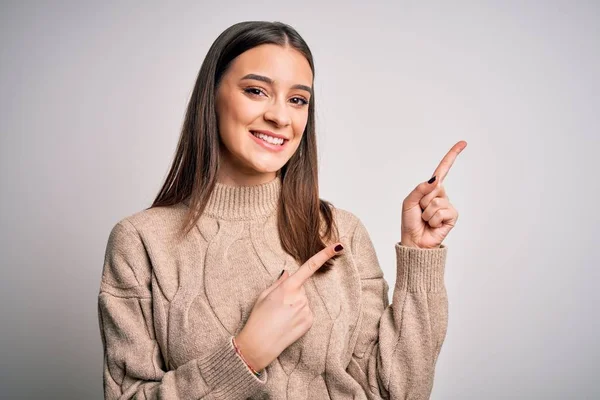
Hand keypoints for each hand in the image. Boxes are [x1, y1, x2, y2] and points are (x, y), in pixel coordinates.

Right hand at [234, 242, 343, 370]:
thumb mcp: (264, 295)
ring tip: (280, 317)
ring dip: (295, 306)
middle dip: (291, 294)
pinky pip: (306, 313)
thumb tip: (288, 273)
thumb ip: (279, 282)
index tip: (339, 246)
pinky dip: (298, 316)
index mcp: (287, 287)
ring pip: (303, 301)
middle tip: (277, 307)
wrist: (259, 344)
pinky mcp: (309, 321)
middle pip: (301, 289)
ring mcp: (306, 310)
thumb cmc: (258, 318)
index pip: (310, 266)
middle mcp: (300, 297)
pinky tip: (288, 323)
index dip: (325, 254)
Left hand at [400, 141, 466, 248]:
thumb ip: (420, 189)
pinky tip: (432, 225)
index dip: (452, 156)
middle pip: (434, 187)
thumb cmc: (410, 222)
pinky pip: (441, 211)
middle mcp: (441, 195)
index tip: (463, 143)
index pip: (443, 169)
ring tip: (425, 220)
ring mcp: (447, 205)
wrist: (415, 241)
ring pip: (436, 201)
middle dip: (422, 201)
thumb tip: (436, 180)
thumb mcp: (409, 201)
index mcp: (430, 189)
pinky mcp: (452, 216)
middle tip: (420, 212)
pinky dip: (432, 219)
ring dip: (426, 212)